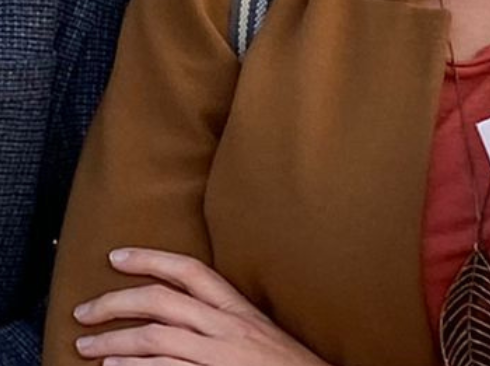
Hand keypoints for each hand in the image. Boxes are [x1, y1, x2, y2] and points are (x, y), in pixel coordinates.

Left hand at [72, 247, 329, 365]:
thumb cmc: (283, 362)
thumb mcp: (255, 329)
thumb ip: (222, 317)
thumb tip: (182, 313)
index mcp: (236, 306)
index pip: (189, 270)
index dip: (150, 258)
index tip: (117, 256)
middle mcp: (224, 325)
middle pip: (160, 301)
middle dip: (116, 302)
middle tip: (85, 309)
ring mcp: (215, 354)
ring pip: (153, 337)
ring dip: (112, 340)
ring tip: (85, 345)